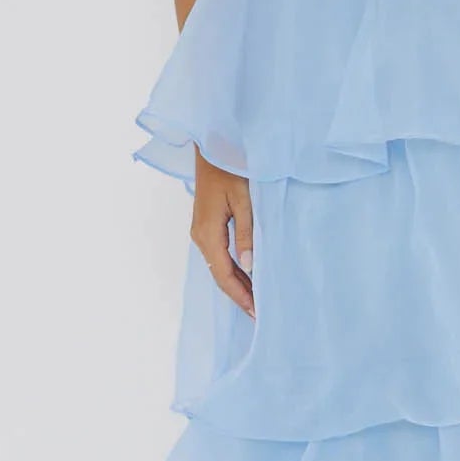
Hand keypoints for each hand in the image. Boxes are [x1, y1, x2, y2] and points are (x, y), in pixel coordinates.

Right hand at [190, 150, 254, 318]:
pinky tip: (246, 276)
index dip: (240, 294)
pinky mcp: (207, 225)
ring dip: (236, 283)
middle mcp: (200, 236)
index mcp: (207, 233)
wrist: (213, 146)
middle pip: (219, 274)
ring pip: (218, 266)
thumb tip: (250, 266)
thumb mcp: (243, 199)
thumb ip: (247, 233)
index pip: (224, 274)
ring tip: (255, 300)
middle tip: (258, 314)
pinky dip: (233, 269)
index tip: (256, 312)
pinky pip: (219, 255)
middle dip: (238, 294)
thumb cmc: (230, 167)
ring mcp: (202, 231)